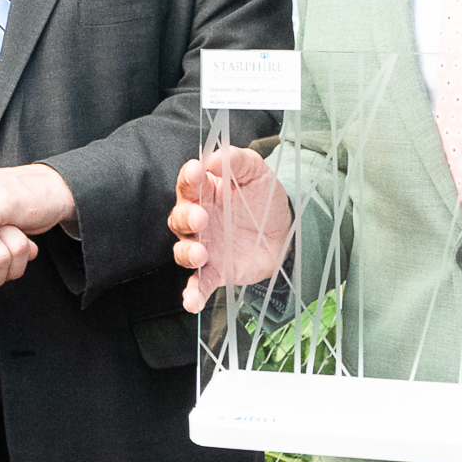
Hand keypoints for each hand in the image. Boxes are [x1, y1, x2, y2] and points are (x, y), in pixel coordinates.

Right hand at [168, 147, 292, 311]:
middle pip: (179, 218)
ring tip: (201, 254)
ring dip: (187, 253)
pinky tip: (191, 303)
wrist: (283, 231)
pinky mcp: (215, 271)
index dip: (189, 178)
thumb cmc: (262, 198)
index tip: (195, 172)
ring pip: (183, 251)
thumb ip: (236, 160)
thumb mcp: (256, 172)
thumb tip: (213, 158)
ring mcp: (204, 247)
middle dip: (186, 218)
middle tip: (201, 217)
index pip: (189, 184)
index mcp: (204, 192)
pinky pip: (198, 283)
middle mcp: (198, 220)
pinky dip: (193, 294)